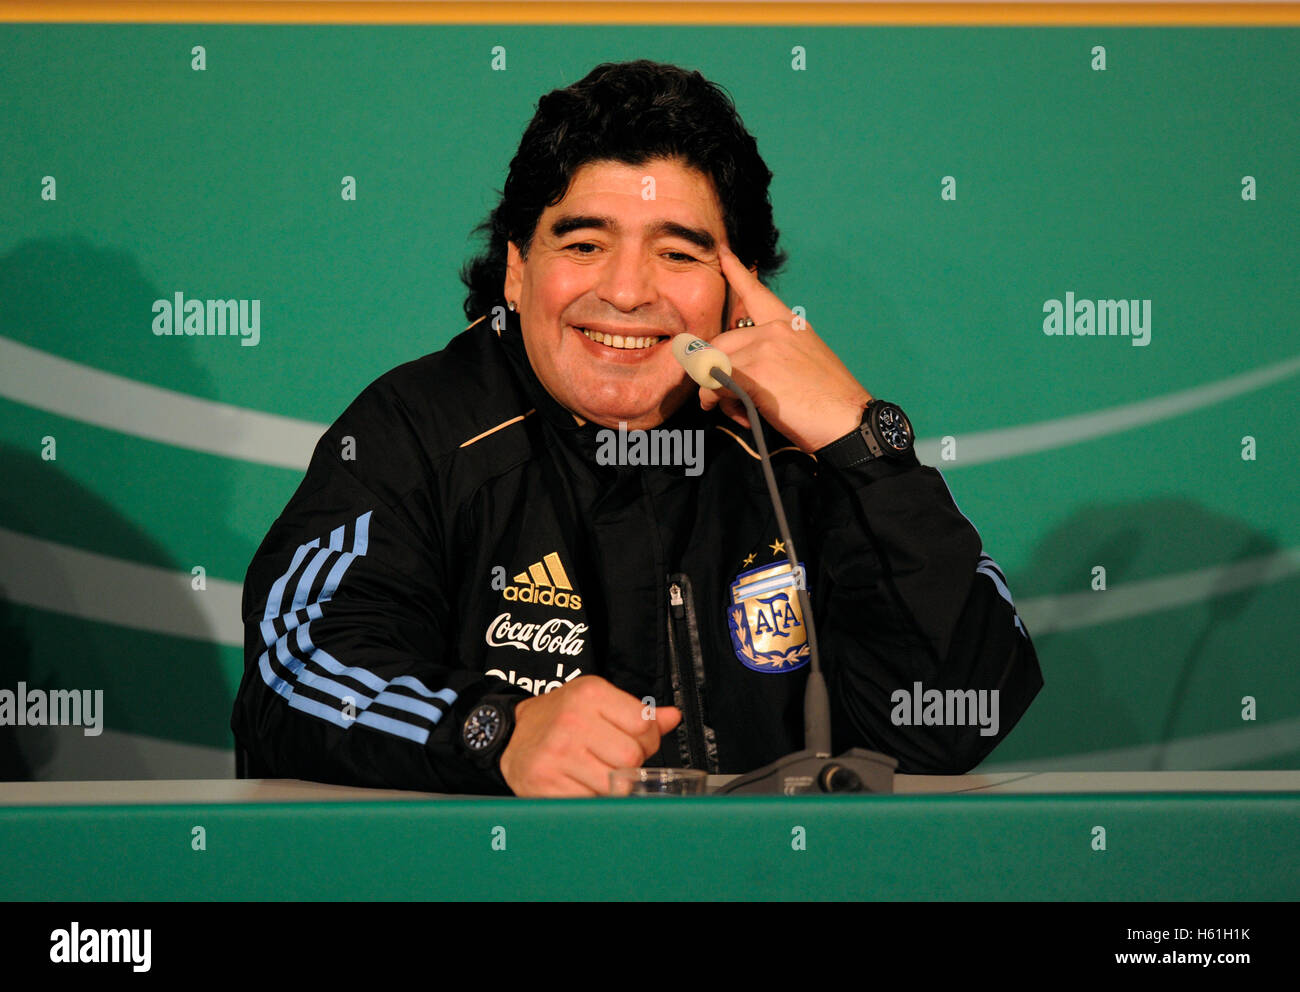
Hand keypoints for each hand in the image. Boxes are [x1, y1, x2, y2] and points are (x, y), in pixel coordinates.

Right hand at [498, 675, 681, 796]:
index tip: (633, 742)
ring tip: (596, 772)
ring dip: (612, 786)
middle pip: (632, 757)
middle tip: (614, 760)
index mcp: (590, 695)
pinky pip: (590, 802)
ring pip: (614, 784)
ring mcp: (557, 754)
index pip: (644, 725)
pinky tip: (581, 785)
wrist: (511, 735)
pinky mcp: (545, 783)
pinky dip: (592, 799)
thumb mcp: (596, 701)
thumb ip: (638, 712)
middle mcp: (572, 721)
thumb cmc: (559, 717)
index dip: (646, 739)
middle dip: (630, 765)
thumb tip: (673, 717)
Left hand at [700, 243, 872, 451]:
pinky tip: (739, 415)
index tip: (723, 253)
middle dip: (714, 372)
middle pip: (720, 343)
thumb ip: (772, 356)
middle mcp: (776, 330)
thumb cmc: (828, 403)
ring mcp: (765, 348)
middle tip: (727, 399)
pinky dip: (718, 402)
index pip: (757, 293)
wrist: (848, 422)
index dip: (736, 272)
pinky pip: (716, 383)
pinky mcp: (756, 372)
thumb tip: (734, 371)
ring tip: (738, 411)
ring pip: (713, 365)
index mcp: (790, 325)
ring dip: (716, 392)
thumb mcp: (804, 365)